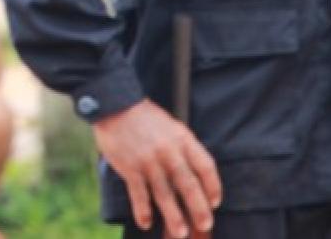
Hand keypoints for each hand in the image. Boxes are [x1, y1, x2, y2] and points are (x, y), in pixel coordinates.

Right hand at [90, 99, 220, 238]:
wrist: (116, 105)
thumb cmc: (146, 117)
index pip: (205, 166)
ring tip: (179, 233)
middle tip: (205, 225)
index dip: (213, 186)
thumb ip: (183, 148)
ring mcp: (148, 160)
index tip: (215, 202)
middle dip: (198, 208)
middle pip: (188, 184)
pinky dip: (142, 210)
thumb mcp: (172, 126)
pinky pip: (138, 193)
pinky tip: (146, 223)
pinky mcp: (129, 167)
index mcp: (182, 138)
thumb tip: (196, 176)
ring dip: (173, 216)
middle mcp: (168, 151)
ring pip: (164, 194)